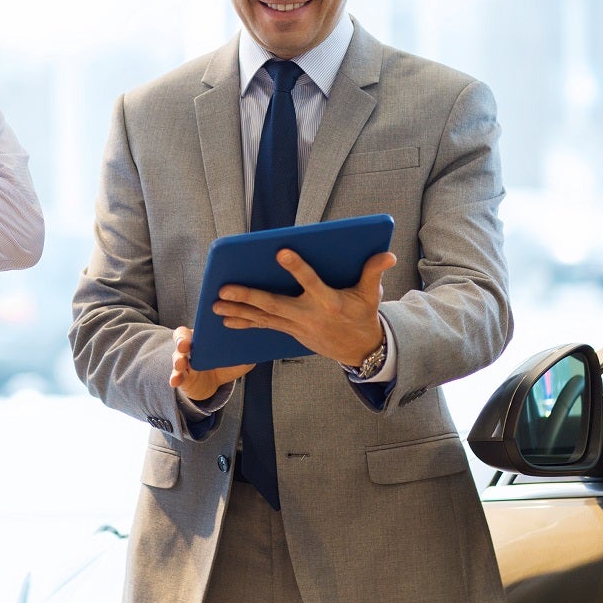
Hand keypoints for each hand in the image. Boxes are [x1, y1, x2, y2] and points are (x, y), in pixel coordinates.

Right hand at [170, 325, 252, 401]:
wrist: (213, 382)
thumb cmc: (224, 361)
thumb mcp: (238, 354)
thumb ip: (245, 347)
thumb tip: (260, 341)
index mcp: (205, 336)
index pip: (199, 324)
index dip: (200, 322)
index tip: (202, 324)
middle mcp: (190, 346)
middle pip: (182, 338)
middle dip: (183, 340)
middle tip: (186, 344)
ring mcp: (184, 361)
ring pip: (177, 357)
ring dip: (178, 359)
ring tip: (181, 363)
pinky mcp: (182, 376)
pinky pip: (176, 376)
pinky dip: (175, 378)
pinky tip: (175, 381)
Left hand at [213, 250, 396, 366]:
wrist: (359, 350)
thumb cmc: (363, 315)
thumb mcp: (370, 295)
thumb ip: (373, 272)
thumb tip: (387, 254)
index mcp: (329, 302)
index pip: (311, 282)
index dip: (297, 268)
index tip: (281, 252)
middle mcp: (309, 315)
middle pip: (274, 305)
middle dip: (248, 297)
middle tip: (225, 289)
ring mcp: (297, 327)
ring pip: (263, 318)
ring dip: (238, 312)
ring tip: (216, 305)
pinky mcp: (290, 333)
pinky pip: (264, 327)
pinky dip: (245, 323)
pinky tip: (226, 320)